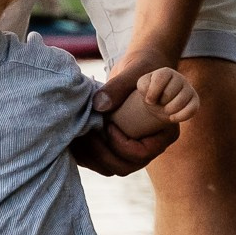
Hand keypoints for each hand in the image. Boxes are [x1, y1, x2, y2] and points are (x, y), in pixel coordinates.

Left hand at [72, 44, 181, 176]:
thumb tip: (99, 106)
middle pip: (125, 166)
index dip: (121, 144)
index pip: (143, 153)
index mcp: (164, 131)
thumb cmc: (144, 67)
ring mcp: (134, 148)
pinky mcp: (118, 145)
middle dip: (101, 153)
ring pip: (110, 167)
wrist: (139, 70)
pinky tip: (71, 140)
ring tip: (74, 137)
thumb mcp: (135, 72)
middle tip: (85, 133)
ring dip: (90, 157)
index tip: (107, 124)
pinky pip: (100, 161)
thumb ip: (119, 87)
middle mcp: (150, 145)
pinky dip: (85, 155)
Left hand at [128, 66, 199, 126]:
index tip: (148, 100)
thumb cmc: (150, 92)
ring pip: (180, 102)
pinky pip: (192, 110)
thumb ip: (143, 86)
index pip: (160, 79)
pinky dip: (180, 116)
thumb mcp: (143, 86)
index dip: (152, 92)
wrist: (160, 103)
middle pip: (169, 93)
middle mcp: (180, 78)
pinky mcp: (195, 101)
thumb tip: (151, 98)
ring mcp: (189, 89)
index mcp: (166, 72)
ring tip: (165, 109)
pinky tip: (172, 118)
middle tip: (160, 103)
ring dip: (169, 110)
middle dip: (161, 101)